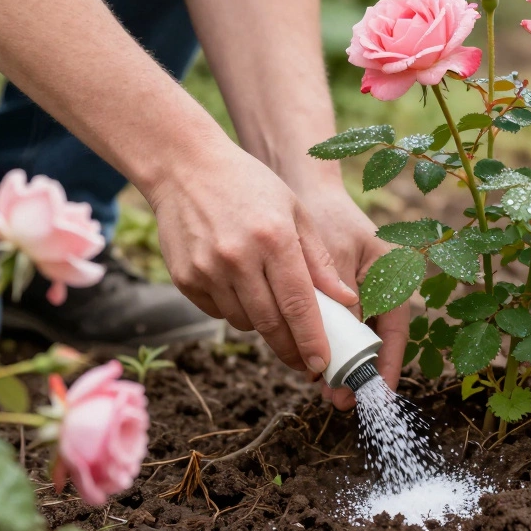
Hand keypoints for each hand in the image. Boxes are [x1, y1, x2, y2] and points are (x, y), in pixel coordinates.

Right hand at [146, 139, 357, 373]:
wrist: (184, 167)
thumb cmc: (249, 185)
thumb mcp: (294, 211)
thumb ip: (320, 260)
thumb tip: (346, 302)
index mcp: (273, 239)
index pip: (299, 305)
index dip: (312, 341)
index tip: (322, 364)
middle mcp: (238, 258)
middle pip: (271, 324)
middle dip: (291, 349)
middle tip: (305, 362)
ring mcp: (207, 270)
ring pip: (244, 322)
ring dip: (263, 325)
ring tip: (271, 305)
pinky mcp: (185, 279)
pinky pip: (218, 312)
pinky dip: (234, 309)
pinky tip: (239, 285)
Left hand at [293, 183, 410, 409]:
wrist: (306, 188)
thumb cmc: (325, 216)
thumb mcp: (336, 259)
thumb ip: (340, 302)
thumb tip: (339, 347)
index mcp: (395, 278)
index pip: (396, 334)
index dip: (384, 369)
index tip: (373, 398)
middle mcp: (384, 289)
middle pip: (376, 343)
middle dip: (357, 374)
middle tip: (336, 400)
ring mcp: (363, 293)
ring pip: (356, 338)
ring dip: (340, 362)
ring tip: (321, 388)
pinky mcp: (342, 295)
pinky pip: (340, 326)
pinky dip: (327, 343)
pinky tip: (310, 359)